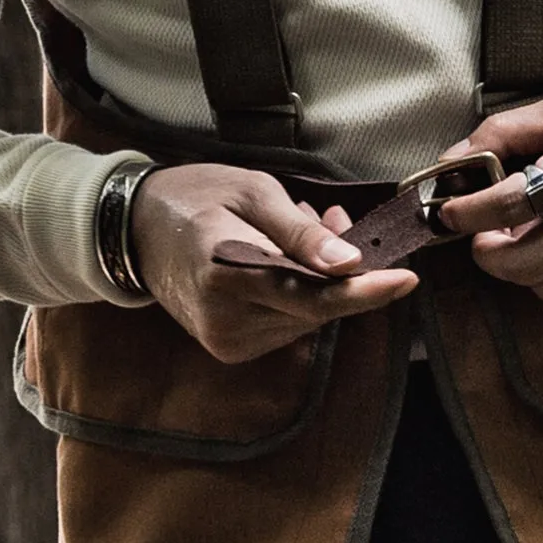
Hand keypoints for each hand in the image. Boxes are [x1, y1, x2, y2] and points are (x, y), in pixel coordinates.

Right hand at [131, 164, 417, 362]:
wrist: (135, 228)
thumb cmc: (195, 197)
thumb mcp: (252, 193)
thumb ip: (302, 233)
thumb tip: (351, 265)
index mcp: (226, 275)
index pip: (312, 296)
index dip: (364, 292)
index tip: (406, 278)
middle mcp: (226, 321)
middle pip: (316, 310)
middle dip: (343, 272)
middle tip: (335, 220)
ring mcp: (226, 341)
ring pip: (307, 318)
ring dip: (321, 282)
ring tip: (299, 234)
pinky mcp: (230, 348)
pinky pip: (289, 323)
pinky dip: (301, 294)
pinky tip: (285, 262)